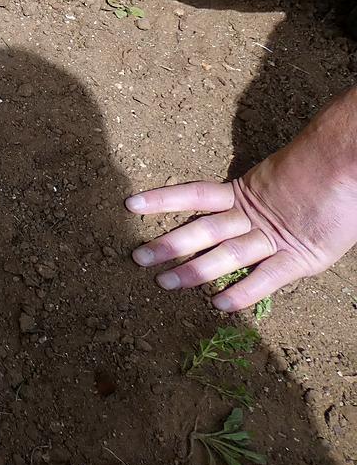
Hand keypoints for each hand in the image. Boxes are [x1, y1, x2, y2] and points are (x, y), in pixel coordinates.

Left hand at [127, 88, 356, 310]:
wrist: (350, 159)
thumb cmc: (322, 165)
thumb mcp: (281, 179)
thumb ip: (258, 192)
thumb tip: (233, 197)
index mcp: (245, 192)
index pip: (194, 194)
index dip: (162, 198)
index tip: (130, 204)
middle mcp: (252, 215)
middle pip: (201, 230)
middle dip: (168, 245)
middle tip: (137, 257)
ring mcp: (273, 236)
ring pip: (225, 254)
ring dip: (193, 269)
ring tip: (163, 283)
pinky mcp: (300, 255)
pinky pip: (267, 278)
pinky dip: (243, 291)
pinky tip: (218, 305)